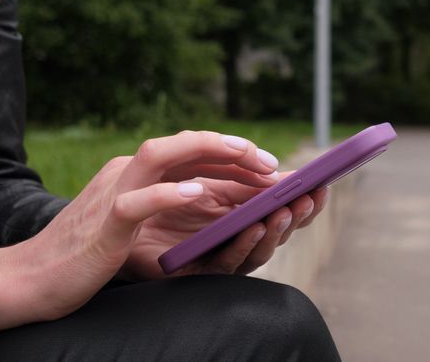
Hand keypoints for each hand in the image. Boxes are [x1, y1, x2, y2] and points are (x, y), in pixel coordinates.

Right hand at [0, 131, 327, 342]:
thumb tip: (218, 200)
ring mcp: (113, 193)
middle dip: (232, 148)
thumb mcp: (138, 224)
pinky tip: (199, 192)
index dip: (232, 154)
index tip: (269, 166)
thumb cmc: (91, 254)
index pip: (190, 151)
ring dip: (208, 153)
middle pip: (184, 145)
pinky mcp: (104, 224)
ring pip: (160, 155)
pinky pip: (136, 202)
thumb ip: (169, 206)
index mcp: (137, 173)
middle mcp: (127, 173)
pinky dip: (168, 193)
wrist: (34, 278)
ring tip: (249, 158)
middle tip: (272, 164)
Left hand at [122, 172, 329, 278]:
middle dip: (297, 213)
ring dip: (275, 229)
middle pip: (276, 228)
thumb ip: (232, 174)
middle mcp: (232, 235)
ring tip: (284, 212)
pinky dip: (242, 245)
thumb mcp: (198, 183)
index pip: (278, 207)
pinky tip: (253, 227)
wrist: (105, 239)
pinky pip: (225, 262)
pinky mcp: (197, 271)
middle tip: (311, 197)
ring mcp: (218, 254)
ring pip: (258, 246)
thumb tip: (268, 158)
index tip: (323, 183)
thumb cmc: (152, 207)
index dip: (302, 198)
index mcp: (237, 213)